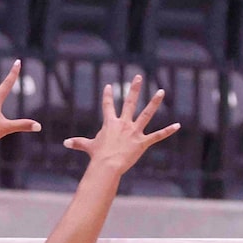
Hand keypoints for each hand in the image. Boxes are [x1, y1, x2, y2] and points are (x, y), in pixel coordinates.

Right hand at [63, 74, 179, 174]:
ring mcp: (134, 132)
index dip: (107, 95)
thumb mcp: (88, 147)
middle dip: (134, 88)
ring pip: (146, 114)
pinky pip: (157, 136)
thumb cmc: (97, 156)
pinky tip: (177, 125)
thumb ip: (78, 143)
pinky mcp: (142, 142)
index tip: (108, 85)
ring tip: (161, 91)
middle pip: (129, 102)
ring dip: (154, 102)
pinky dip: (168, 131)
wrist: (107, 165)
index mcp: (110, 123)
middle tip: (138, 77)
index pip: (108, 105)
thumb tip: (65, 143)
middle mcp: (123, 123)